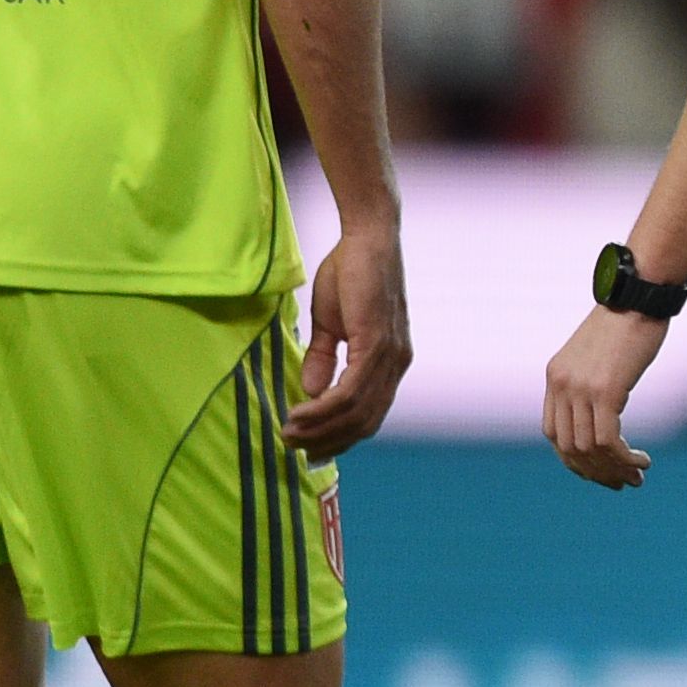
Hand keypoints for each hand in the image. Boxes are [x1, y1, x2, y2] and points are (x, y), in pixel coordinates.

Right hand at [285, 207, 408, 455]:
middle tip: (293, 447)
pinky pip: (352, 389)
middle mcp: (396, 364)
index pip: (370, 413)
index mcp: (390, 361)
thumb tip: (310, 392)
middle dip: (328, 440)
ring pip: (357, 410)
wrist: (366, 239)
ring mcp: (390, 355)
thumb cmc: (350, 275)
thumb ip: (324, 359)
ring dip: (321, 428)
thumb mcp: (332, 324)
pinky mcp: (377, 343)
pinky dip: (325, 407)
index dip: (341, 435)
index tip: (309, 447)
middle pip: (365, 421)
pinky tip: (301, 413)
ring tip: (289, 434)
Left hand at [542, 302, 665, 490]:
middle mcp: (562, 385)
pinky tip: (643, 461)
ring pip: (589, 449)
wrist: (639, 294)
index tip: (601, 470)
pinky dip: (625, 458)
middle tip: (624, 483)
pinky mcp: (605, 390)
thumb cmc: (628, 318)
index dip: (574, 459)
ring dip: (614, 469)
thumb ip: (594, 378)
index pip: (553, 432)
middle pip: (568, 447)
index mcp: (556, 376)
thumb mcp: (600, 352)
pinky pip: (608, 440)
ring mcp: (581, 388)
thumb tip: (606, 404)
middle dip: (596, 472)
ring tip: (638, 476)